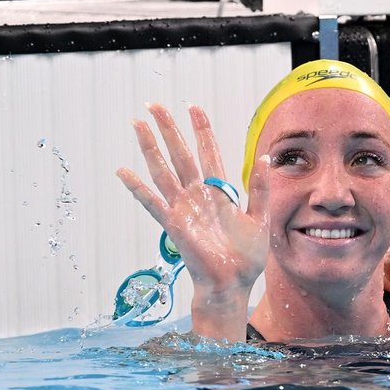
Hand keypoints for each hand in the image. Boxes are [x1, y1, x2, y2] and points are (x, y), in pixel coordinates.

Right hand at [117, 103, 269, 298]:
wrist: (232, 284)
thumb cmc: (245, 256)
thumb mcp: (260, 217)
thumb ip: (260, 188)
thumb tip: (265, 156)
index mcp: (220, 192)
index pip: (209, 152)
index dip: (201, 130)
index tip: (193, 107)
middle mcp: (198, 195)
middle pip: (181, 154)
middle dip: (168, 129)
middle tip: (153, 105)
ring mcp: (184, 208)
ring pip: (164, 171)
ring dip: (150, 148)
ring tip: (138, 125)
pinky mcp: (174, 225)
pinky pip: (153, 203)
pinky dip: (138, 188)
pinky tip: (124, 171)